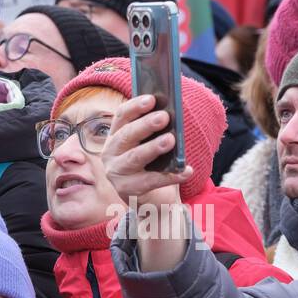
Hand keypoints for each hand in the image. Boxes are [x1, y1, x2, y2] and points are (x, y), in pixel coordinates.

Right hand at [101, 94, 193, 210]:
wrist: (148, 199)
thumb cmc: (151, 164)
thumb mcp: (148, 145)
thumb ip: (154, 132)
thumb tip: (171, 117)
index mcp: (114, 136)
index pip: (121, 116)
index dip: (135, 106)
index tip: (152, 98)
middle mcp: (110, 153)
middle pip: (126, 135)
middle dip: (145, 125)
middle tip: (164, 116)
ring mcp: (116, 173)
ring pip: (135, 157)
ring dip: (153, 147)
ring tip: (171, 140)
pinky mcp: (127, 190)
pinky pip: (151, 181)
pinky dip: (170, 176)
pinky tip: (186, 170)